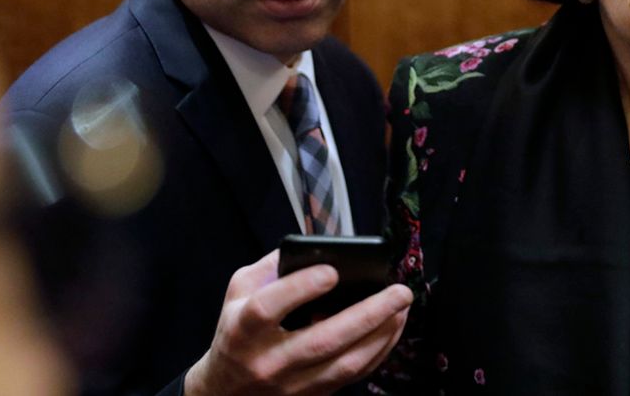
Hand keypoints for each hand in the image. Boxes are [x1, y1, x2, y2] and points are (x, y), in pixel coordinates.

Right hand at [183, 249, 412, 395]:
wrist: (226, 392)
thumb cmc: (236, 333)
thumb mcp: (239, 293)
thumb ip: (271, 268)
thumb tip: (316, 249)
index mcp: (243, 330)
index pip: (268, 309)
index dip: (300, 288)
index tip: (332, 271)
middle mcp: (268, 361)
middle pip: (322, 340)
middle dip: (367, 314)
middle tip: (399, 291)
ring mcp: (293, 384)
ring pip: (346, 364)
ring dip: (382, 334)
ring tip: (403, 307)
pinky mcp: (314, 395)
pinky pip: (354, 375)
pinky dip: (379, 350)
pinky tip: (393, 327)